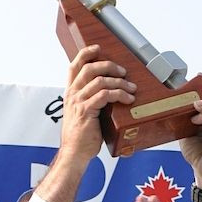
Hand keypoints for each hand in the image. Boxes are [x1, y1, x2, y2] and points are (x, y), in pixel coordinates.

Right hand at [59, 45, 136, 165]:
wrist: (75, 153)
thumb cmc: (82, 138)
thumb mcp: (84, 115)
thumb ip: (92, 102)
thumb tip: (110, 96)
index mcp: (70, 93)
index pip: (74, 66)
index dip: (86, 54)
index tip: (98, 49)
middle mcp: (72, 94)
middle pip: (89, 68)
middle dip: (109, 66)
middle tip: (123, 72)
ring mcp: (78, 102)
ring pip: (100, 80)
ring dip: (119, 82)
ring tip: (131, 88)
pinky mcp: (87, 111)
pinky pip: (105, 95)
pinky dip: (119, 94)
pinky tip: (128, 99)